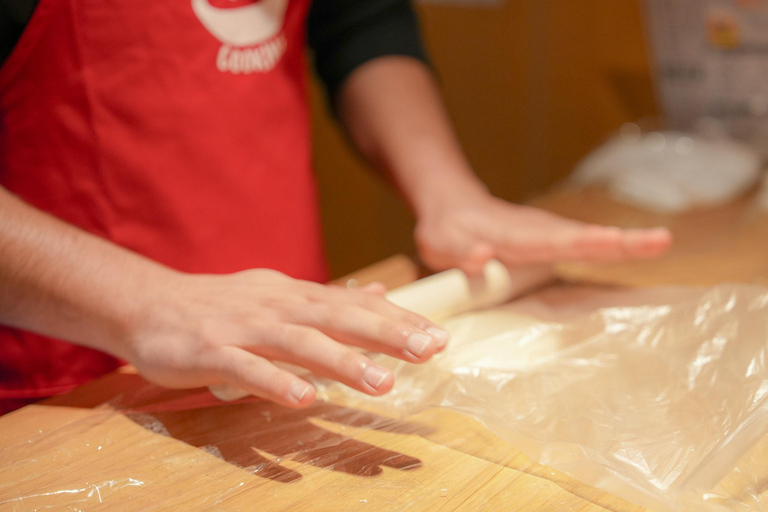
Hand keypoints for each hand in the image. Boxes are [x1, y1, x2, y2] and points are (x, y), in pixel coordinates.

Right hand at [125, 270, 448, 407]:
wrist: (150, 304)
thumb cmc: (223, 306)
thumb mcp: (280, 295)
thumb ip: (329, 298)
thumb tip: (378, 290)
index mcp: (296, 296)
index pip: (355, 304)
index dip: (396, 319)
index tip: (437, 337)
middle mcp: (278, 306)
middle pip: (338, 317)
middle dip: (385, 334)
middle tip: (428, 351)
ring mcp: (245, 328)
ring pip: (300, 342)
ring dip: (342, 361)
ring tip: (381, 383)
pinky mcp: (213, 351)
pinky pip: (248, 369)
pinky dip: (276, 381)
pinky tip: (304, 398)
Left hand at [415, 193, 671, 274]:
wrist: (451, 208)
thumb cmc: (446, 230)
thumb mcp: (440, 243)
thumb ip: (460, 253)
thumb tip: (481, 260)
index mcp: (518, 237)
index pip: (559, 241)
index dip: (590, 244)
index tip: (622, 242)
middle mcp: (540, 232)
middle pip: (588, 237)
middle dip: (625, 241)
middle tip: (663, 241)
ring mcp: (548, 234)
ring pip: (591, 238)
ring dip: (625, 242)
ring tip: (659, 243)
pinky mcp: (549, 240)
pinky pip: (584, 243)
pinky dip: (611, 245)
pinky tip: (632, 249)